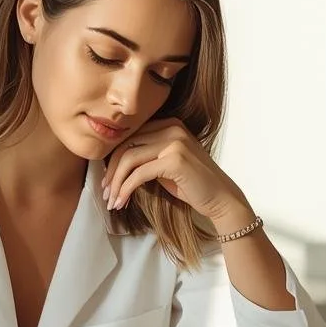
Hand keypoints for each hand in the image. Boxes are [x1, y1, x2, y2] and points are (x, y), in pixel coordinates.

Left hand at [102, 118, 253, 231]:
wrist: (221, 198)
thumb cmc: (192, 185)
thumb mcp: (165, 164)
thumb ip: (146, 157)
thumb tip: (113, 164)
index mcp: (169, 124)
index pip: (130, 137)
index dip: (113, 159)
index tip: (106, 181)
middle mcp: (171, 128)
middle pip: (126, 146)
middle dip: (111, 172)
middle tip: (105, 193)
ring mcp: (174, 142)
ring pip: (129, 159)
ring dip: (116, 183)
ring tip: (111, 201)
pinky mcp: (175, 160)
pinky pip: (139, 173)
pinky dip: (126, 189)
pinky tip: (121, 202)